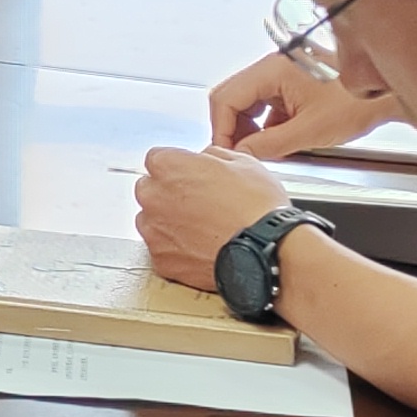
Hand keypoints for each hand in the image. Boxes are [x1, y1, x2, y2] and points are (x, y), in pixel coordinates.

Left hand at [136, 145, 297, 292]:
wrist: (267, 251)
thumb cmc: (257, 207)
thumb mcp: (243, 162)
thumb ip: (212, 156)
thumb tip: (207, 158)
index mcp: (169, 166)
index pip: (157, 159)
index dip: (178, 167)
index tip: (190, 175)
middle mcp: (154, 197)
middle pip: (150, 189)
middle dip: (168, 194)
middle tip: (200, 203)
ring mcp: (154, 231)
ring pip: (151, 221)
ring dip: (169, 221)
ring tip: (203, 227)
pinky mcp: (161, 260)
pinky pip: (162, 249)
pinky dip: (176, 249)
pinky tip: (201, 247)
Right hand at [212, 47, 393, 160]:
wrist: (385, 94)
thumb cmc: (357, 103)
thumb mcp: (309, 131)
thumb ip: (269, 145)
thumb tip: (242, 155)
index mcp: (273, 70)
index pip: (226, 98)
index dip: (221, 129)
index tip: (226, 153)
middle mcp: (272, 67)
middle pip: (231, 97)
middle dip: (231, 128)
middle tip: (239, 154)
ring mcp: (281, 75)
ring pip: (247, 101)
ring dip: (247, 127)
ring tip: (259, 151)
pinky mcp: (290, 85)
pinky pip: (264, 104)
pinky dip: (263, 124)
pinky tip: (275, 142)